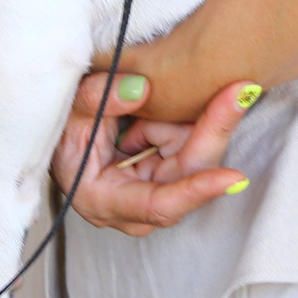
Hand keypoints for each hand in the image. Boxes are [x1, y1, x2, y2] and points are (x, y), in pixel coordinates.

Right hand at [49, 73, 257, 236]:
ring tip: (138, 113)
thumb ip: (97, 98)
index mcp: (105, 201)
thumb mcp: (67, 113)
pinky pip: (183, 151)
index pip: (161, 204)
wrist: (58, 146)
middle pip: (189, 174)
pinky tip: (144, 120)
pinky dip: (171, 128)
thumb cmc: (58, 136)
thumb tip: (141, 87)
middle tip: (240, 91)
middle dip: (209, 130)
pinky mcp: (162, 182)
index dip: (197, 190)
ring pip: (190, 159)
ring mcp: (151, 197)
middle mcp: (133, 210)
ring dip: (173, 126)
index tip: (234, 177)